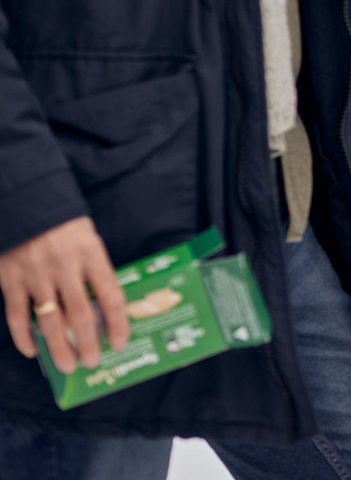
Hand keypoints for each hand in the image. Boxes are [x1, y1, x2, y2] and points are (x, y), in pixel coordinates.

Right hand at [0, 217, 128, 373]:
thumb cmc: (65, 226)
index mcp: (91, 254)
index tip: (121, 342)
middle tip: (92, 362)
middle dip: (88, 342)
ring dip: (59, 347)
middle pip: (80, 314)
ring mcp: (35, 274)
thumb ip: (96, 271)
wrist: (27, 203)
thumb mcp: (89, 241)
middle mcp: (65, 266)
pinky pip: (16, 314)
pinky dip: (23, 336)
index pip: (111, 295)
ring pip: (49, 320)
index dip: (118, 322)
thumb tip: (107, 308)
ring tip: (68, 365)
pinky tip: (33, 351)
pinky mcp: (10, 278)